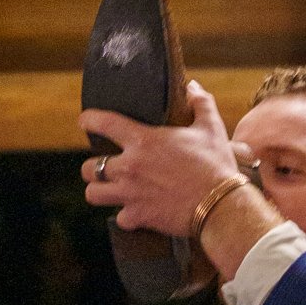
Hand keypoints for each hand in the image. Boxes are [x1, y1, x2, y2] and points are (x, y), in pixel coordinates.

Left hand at [80, 83, 273, 239]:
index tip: (84, 120)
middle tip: (104, 166)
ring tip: (108, 189)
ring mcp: (130, 194)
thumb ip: (199, 102)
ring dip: (99, 190)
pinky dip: (127, 216)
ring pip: (93, 194)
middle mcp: (130, 167)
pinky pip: (120, 218)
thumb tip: (192, 86)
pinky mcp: (139, 216)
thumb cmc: (215, 164)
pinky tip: (135, 212)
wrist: (221, 205)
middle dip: (93, 166)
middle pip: (89, 167)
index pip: (105, 123)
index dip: (89, 119)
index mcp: (143, 141)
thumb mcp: (211, 127)